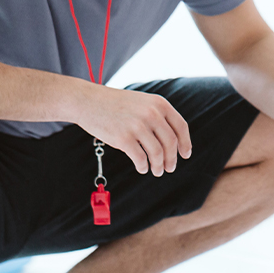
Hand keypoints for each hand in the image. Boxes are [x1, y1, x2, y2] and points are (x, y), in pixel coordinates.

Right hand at [72, 83, 191, 176]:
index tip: (185, 155)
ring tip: (157, 171)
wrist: (88, 101)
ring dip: (159, 166)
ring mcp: (137, 126)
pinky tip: (142, 168)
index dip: (185, 143)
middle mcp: (151, 113)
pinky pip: (141, 158)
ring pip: (158, 153)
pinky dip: (144, 167)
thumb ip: (158, 117)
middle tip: (170, 168)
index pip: (181, 127)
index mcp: (159, 103)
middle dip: (172, 159)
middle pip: (171, 143)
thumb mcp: (142, 102)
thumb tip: (174, 142)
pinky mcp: (123, 138)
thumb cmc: (116, 104)